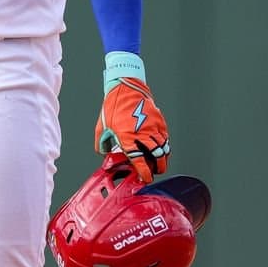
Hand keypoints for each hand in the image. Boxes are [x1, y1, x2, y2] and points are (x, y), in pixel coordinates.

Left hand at [94, 52, 169, 181]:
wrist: (125, 87)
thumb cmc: (113, 106)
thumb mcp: (102, 126)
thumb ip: (102, 143)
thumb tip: (104, 154)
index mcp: (127, 137)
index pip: (139, 160)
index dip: (144, 172)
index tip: (145, 178)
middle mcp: (143, 133)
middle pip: (156, 157)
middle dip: (157, 168)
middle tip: (153, 172)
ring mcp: (153, 127)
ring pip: (164, 149)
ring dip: (162, 159)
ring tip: (158, 163)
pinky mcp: (159, 121)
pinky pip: (165, 138)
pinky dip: (164, 146)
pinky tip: (160, 149)